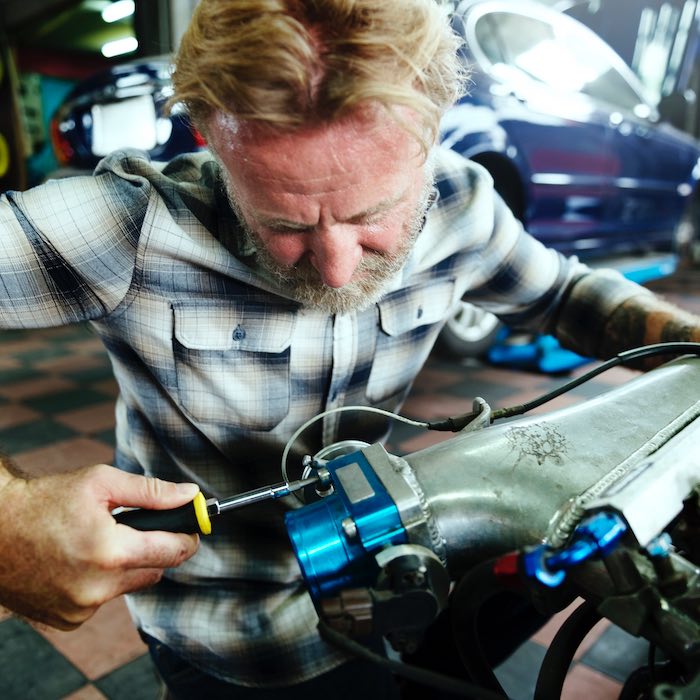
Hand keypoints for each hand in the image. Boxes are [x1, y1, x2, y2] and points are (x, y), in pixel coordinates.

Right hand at [0, 463, 199, 629]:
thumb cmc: (46, 501)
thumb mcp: (101, 483)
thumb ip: (151, 491)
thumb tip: (189, 495)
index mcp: (111, 552)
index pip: (174, 552)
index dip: (188, 537)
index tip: (191, 526)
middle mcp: (97, 588)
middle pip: (156, 570)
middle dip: (154, 548)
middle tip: (137, 527)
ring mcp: (81, 609)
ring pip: (130, 584)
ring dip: (126, 565)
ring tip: (100, 541)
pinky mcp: (67, 620)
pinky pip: (104, 599)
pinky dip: (101, 582)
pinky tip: (79, 562)